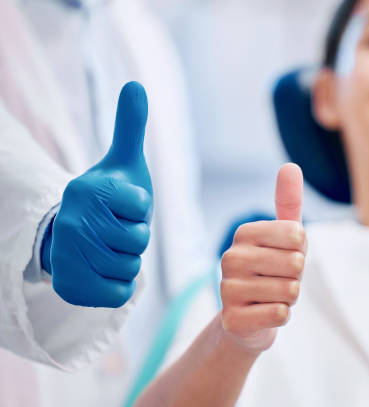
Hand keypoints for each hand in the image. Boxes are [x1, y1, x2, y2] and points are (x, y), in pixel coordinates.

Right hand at [41, 82, 152, 307]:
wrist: (76, 235)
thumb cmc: (110, 199)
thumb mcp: (123, 162)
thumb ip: (130, 126)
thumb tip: (136, 85)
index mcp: (88, 189)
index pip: (142, 207)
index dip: (140, 210)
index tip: (123, 205)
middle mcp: (73, 222)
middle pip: (138, 240)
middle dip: (135, 237)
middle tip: (116, 230)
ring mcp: (68, 256)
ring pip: (130, 267)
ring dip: (128, 260)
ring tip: (109, 248)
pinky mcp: (69, 287)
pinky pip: (119, 293)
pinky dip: (119, 284)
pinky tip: (103, 270)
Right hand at [219, 163, 305, 351]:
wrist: (248, 318)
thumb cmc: (272, 271)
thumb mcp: (283, 236)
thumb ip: (288, 202)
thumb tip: (290, 165)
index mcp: (244, 233)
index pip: (298, 236)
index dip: (301, 251)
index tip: (284, 256)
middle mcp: (230, 257)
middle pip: (296, 264)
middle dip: (296, 277)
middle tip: (279, 280)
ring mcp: (227, 289)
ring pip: (290, 291)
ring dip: (289, 298)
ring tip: (271, 296)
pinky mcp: (232, 318)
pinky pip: (280, 314)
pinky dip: (281, 315)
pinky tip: (264, 313)